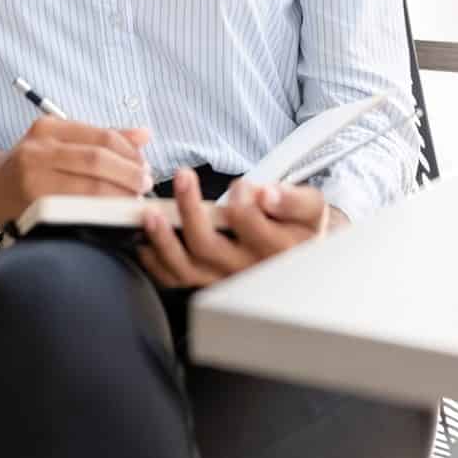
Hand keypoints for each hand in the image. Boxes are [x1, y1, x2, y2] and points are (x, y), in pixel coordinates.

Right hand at [0, 116, 151, 227]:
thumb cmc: (30, 164)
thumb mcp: (60, 142)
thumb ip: (102, 138)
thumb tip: (145, 135)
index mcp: (49, 128)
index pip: (101, 136)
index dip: (130, 154)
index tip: (145, 166)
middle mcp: (39, 149)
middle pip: (97, 160)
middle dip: (128, 175)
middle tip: (144, 186)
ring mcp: (33, 178)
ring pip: (88, 187)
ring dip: (119, 196)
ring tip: (133, 200)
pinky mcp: (32, 206)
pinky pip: (76, 210)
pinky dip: (100, 212)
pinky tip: (112, 214)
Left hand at [137, 168, 331, 287]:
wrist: (301, 253)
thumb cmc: (300, 224)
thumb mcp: (310, 205)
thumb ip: (292, 198)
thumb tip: (266, 194)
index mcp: (275, 249)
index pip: (249, 226)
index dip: (240, 202)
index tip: (239, 185)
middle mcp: (246, 269)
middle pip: (208, 246)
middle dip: (189, 209)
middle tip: (184, 176)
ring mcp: (224, 279)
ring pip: (186, 267)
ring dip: (163, 239)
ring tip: (152, 213)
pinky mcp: (208, 282)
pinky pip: (175, 279)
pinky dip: (156, 261)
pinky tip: (147, 241)